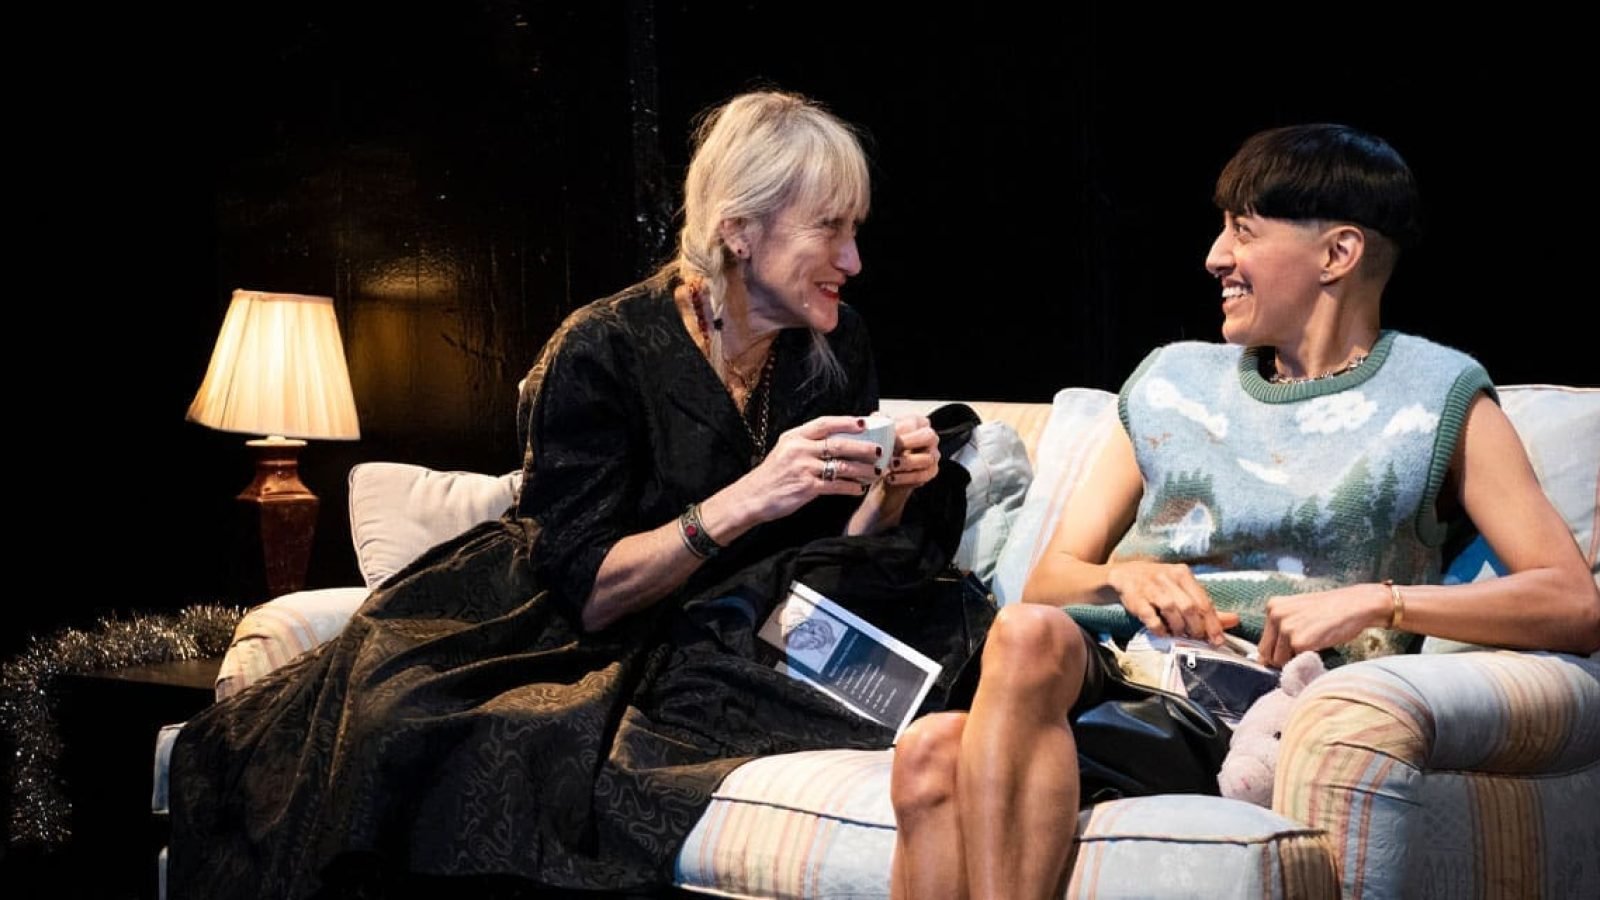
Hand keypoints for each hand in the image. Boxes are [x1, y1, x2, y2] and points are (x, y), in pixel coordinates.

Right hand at [738, 415, 885, 520]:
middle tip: (880, 450)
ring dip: (862, 469)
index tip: (864, 423)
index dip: (846, 422)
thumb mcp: (785, 451)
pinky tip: (859, 488)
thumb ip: (808, 444)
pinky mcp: (806, 487)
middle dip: (863, 447)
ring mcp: (803, 468)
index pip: (824, 423)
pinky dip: (851, 487)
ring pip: (841, 465)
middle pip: (838, 443)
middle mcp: (799, 449)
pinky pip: (836, 485)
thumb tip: (839, 441)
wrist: (753, 497)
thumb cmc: (773, 475)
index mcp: (794, 437)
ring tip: (876, 472)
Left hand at [881, 413, 939, 492]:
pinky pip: (921, 475)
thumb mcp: (879, 432)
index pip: (914, 422)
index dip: (901, 429)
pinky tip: (891, 477)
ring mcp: (933, 455)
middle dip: (908, 442)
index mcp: (919, 423)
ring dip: (906, 462)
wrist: (884, 472)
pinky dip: (905, 477)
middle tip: (891, 449)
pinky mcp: (930, 472)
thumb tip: (876, 418)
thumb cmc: (884, 448)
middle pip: (928, 436)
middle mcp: (930, 437)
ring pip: (926, 458)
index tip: (886, 436)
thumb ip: (877, 422)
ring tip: (889, 465)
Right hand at [1106, 560, 1239, 645]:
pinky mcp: (1135, 596)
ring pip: (1171, 609)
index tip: (1217, 641)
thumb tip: (1235, 620)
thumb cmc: (1158, 585)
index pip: (1203, 601)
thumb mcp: (1183, 590)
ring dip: (1178, 627)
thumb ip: (1206, 607)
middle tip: (1197, 639)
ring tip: (1179, 635)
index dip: (1212, 623)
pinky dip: (1159, 628)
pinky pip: (1150, 616)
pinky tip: (1162, 633)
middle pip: (1189, 606)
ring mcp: (1150, 586)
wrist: (1124, 575)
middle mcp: (1167, 577)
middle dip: (1196, 627)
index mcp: (1182, 574)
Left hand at [1257, 584, 1388, 667]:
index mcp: (1273, 606)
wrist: (1355, 604)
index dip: (1276, 652)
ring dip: (1295, 660)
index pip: (1263, 642)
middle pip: (1267, 654)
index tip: (1290, 652)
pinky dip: (1307, 660)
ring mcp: (1286, 628)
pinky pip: (1297, 662)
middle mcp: (1275, 615)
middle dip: (1282, 659)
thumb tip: (1266, 659)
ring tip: (1314, 645)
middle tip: (1303, 651)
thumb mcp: (1299, 612)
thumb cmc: (1331, 610)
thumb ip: (1282, 628)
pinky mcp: (1300, 641)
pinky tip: (1320, 646)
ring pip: (1280, 661)